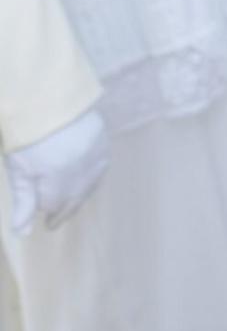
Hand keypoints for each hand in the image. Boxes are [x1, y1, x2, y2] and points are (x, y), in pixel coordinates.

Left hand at [5, 107, 109, 234]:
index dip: (44, 208)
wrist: (50, 97)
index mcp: (58, 180)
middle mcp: (81, 172)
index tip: (41, 213)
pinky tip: (83, 179)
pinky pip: (99, 170)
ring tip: (68, 200)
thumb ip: (24, 202)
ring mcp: (95, 158)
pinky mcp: (103, 145)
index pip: (53, 206)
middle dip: (61, 207)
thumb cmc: (28, 135)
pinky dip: (90, 177)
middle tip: (53, 221)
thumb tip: (24, 233)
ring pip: (88, 186)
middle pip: (73, 199)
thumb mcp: (19, 169)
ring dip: (77, 194)